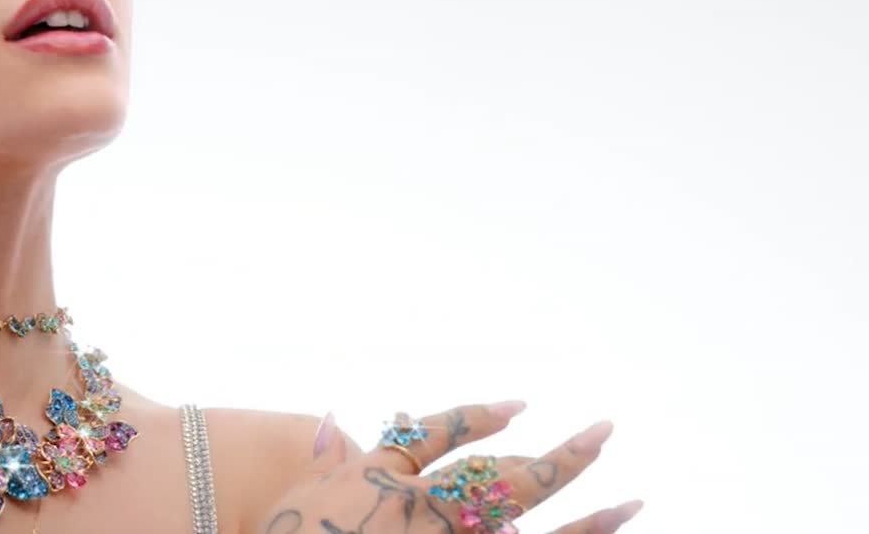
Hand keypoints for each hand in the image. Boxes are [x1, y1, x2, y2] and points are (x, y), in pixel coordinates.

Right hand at [264, 401, 642, 533]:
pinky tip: (595, 533)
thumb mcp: (311, 491)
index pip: (448, 441)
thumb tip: (340, 422)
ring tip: (632, 504)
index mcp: (399, 489)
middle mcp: (436, 521)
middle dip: (562, 458)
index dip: (482, 420)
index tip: (521, 406)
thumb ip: (331, 457)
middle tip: (605, 431)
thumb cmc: (295, 529)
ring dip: (588, 522)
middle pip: (511, 484)